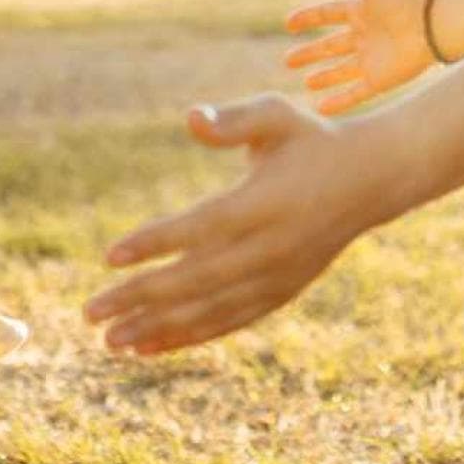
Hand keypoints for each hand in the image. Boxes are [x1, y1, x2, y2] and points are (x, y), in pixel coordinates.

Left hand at [83, 95, 374, 353]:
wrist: (373, 180)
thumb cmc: (312, 139)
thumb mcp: (277, 115)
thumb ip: (233, 121)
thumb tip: (191, 118)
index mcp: (265, 204)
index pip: (202, 228)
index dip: (156, 242)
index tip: (110, 256)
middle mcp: (271, 249)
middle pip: (196, 280)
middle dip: (140, 299)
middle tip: (89, 313)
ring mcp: (277, 277)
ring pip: (210, 311)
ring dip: (158, 329)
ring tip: (109, 340)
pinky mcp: (280, 294)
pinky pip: (229, 321)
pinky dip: (189, 337)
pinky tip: (148, 347)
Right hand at [283, 0, 433, 115]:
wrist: (433, 23)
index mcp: (363, 10)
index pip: (330, 13)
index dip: (309, 18)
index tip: (288, 24)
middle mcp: (366, 36)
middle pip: (331, 46)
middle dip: (310, 53)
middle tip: (288, 61)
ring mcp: (373, 60)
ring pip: (342, 71)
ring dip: (324, 78)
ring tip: (306, 83)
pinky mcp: (381, 80)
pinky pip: (355, 93)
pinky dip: (337, 101)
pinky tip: (320, 107)